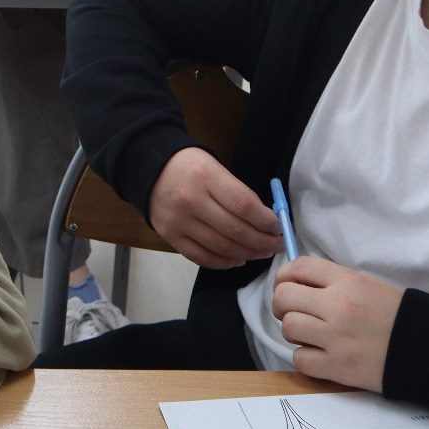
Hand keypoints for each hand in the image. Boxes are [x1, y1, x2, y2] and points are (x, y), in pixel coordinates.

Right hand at [148, 148, 282, 267]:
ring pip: (222, 247)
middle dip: (263, 242)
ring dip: (248, 254)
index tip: (279, 227)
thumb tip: (266, 222)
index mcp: (206, 177)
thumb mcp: (215, 167)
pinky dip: (224, 262)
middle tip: (277, 244)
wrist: (150, 169)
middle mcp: (191, 200)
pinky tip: (238, 259)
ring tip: (262, 252)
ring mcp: (179, 221)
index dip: (266, 221)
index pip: (245, 206)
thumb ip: (239, 193)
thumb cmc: (189, 167)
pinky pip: (202, 257)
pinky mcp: (170, 236)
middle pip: (236, 230)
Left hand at [272, 257, 402, 390]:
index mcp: (348, 281)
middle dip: (283, 305)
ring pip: (288, 327)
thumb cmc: (397, 317)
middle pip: (284, 297)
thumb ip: (333, 281)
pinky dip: (306, 358)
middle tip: (294, 313)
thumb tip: (298, 282)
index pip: (299, 267)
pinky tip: (320, 354)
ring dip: (295, 332)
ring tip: (312, 335)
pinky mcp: (337, 367)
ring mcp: (336, 337)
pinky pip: (300, 359)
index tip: (286, 285)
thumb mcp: (368, 285)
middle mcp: (338, 306)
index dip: (285, 276)